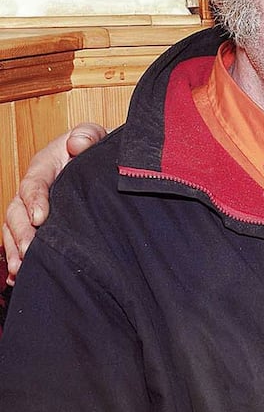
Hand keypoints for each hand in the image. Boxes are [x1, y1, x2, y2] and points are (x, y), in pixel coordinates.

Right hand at [3, 123, 106, 284]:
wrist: (101, 161)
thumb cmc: (96, 147)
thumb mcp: (95, 135)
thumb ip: (87, 135)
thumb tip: (77, 144)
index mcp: (43, 167)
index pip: (33, 184)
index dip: (34, 201)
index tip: (41, 219)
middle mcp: (32, 189)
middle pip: (16, 212)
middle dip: (20, 233)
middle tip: (28, 252)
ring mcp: (32, 208)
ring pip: (14, 229)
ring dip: (15, 249)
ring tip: (19, 269)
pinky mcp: (38, 224)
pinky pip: (20, 240)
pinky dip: (18, 257)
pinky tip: (19, 275)